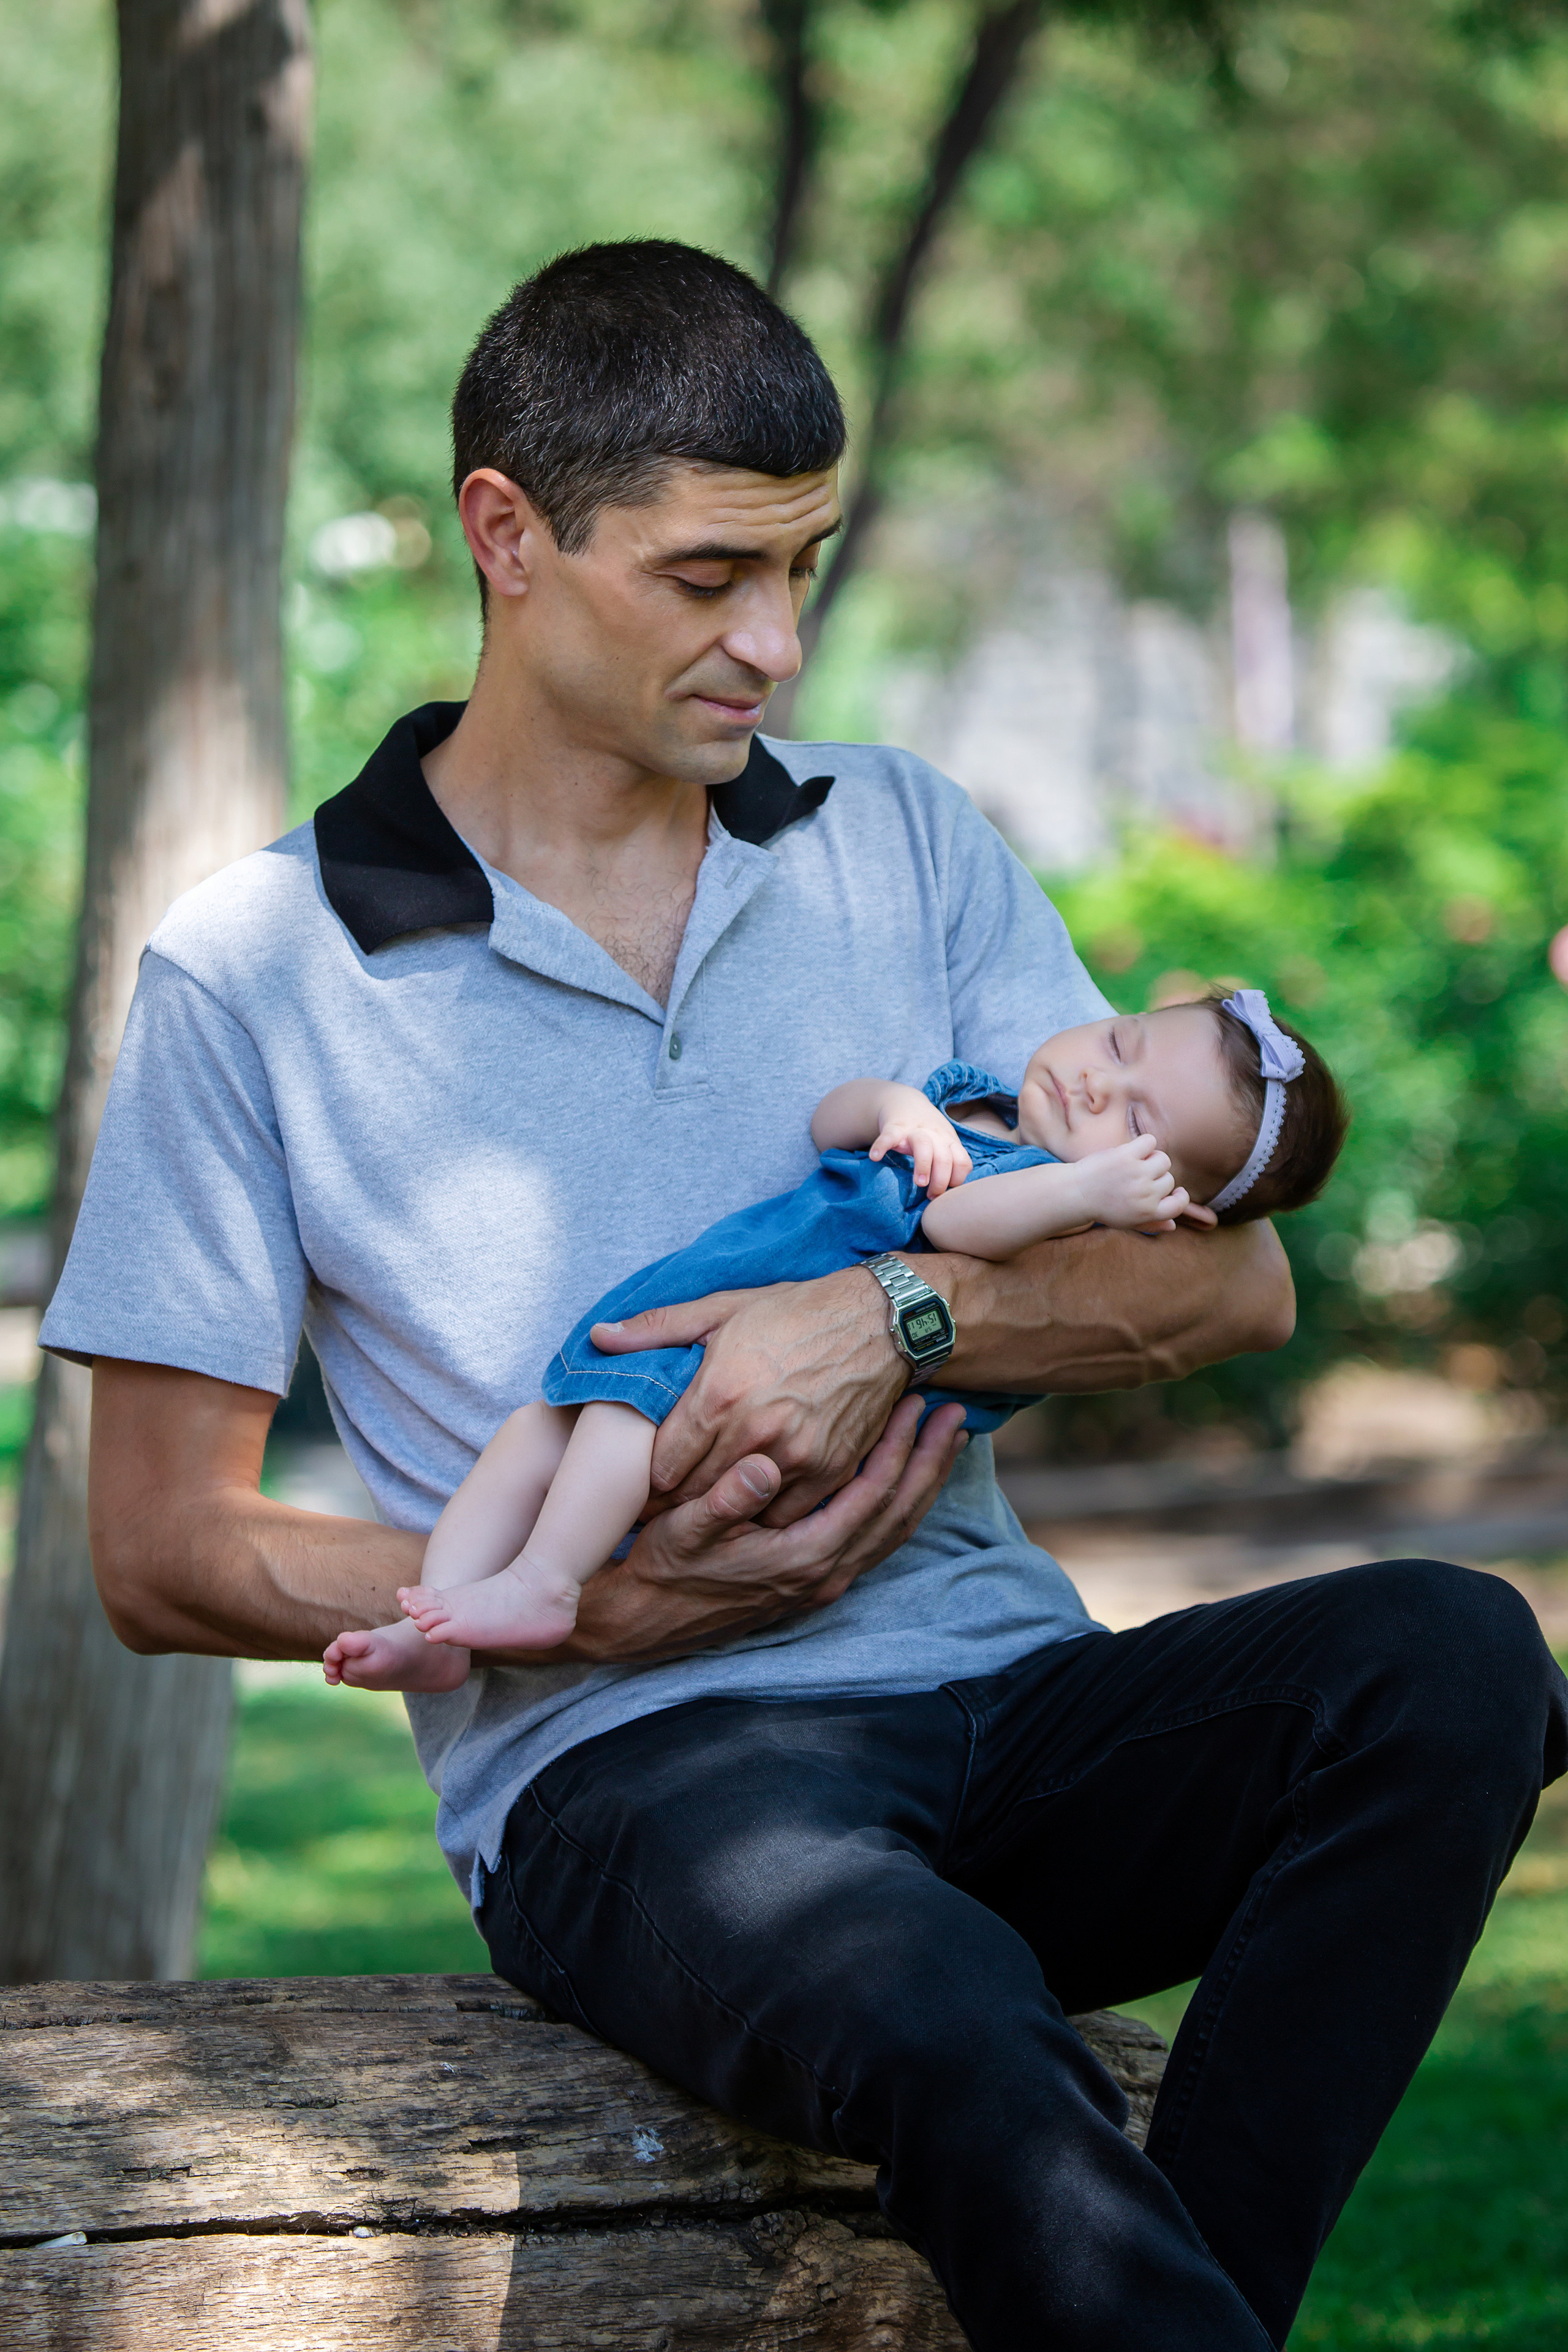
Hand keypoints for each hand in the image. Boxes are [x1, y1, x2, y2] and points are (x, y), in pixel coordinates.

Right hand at [540, 1395, 968, 1663]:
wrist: (644, 1623)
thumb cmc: (661, 1567)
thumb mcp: (683, 1529)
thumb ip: (725, 1499)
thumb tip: (764, 1466)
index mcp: (802, 1558)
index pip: (872, 1497)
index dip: (900, 1450)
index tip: (919, 1407)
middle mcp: (825, 1575)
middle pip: (899, 1515)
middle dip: (930, 1465)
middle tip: (958, 1419)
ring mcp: (823, 1583)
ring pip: (893, 1531)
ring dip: (921, 1485)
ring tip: (944, 1442)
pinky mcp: (814, 1582)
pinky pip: (874, 1539)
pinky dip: (897, 1504)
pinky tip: (901, 1478)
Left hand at [591, 1266, 910, 1524]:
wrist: (879, 1321)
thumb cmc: (794, 1313)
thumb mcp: (721, 1310)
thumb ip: (656, 1329)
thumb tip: (597, 1337)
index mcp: (717, 1394)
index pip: (662, 1466)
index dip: (648, 1479)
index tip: (643, 1484)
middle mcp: (753, 1430)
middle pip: (694, 1494)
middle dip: (676, 1501)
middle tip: (663, 1507)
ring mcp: (795, 1456)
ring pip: (738, 1508)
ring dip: (721, 1509)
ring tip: (706, 1507)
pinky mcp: (829, 1470)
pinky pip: (785, 1515)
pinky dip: (766, 1511)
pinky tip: (753, 1501)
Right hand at [868, 1106, 971, 1196]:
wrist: (904, 1101)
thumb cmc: (926, 1130)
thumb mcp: (943, 1142)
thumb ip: (949, 1162)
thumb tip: (948, 1194)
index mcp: (949, 1141)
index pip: (962, 1162)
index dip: (956, 1180)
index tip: (945, 1192)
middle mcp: (935, 1135)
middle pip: (945, 1157)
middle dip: (941, 1180)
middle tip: (931, 1195)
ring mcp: (914, 1130)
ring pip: (923, 1144)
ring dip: (923, 1165)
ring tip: (919, 1183)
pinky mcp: (894, 1127)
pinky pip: (889, 1136)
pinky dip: (881, 1146)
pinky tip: (875, 1157)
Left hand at [1074, 1133, 1202, 1232]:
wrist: (1075, 1194)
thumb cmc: (1102, 1207)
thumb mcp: (1127, 1222)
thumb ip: (1151, 1224)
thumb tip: (1173, 1226)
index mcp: (1148, 1212)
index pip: (1178, 1206)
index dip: (1180, 1198)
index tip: (1176, 1192)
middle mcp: (1146, 1194)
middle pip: (1169, 1179)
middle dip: (1157, 1177)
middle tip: (1136, 1178)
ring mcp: (1137, 1174)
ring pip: (1163, 1160)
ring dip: (1153, 1159)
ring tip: (1137, 1163)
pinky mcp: (1126, 1156)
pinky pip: (1150, 1142)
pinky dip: (1145, 1143)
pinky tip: (1134, 1150)